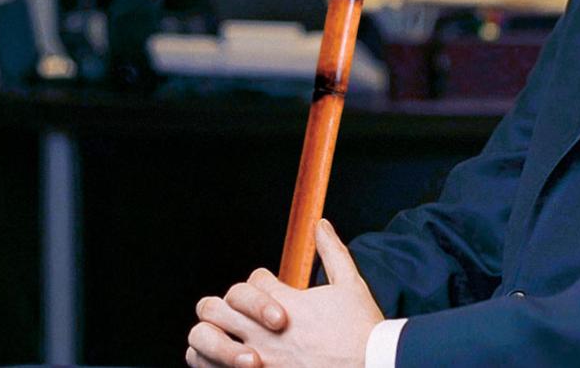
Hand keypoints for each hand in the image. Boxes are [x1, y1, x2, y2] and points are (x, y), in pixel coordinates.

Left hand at [187, 219, 384, 367]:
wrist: (372, 367)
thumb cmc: (362, 331)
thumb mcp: (350, 284)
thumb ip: (332, 252)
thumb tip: (321, 224)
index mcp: (285, 303)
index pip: (252, 281)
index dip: (261, 282)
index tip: (272, 290)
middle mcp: (263, 332)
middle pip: (214, 307)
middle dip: (224, 304)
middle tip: (237, 311)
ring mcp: (258, 361)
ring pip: (207, 341)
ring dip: (213, 336)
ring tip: (225, 337)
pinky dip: (216, 365)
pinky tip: (232, 362)